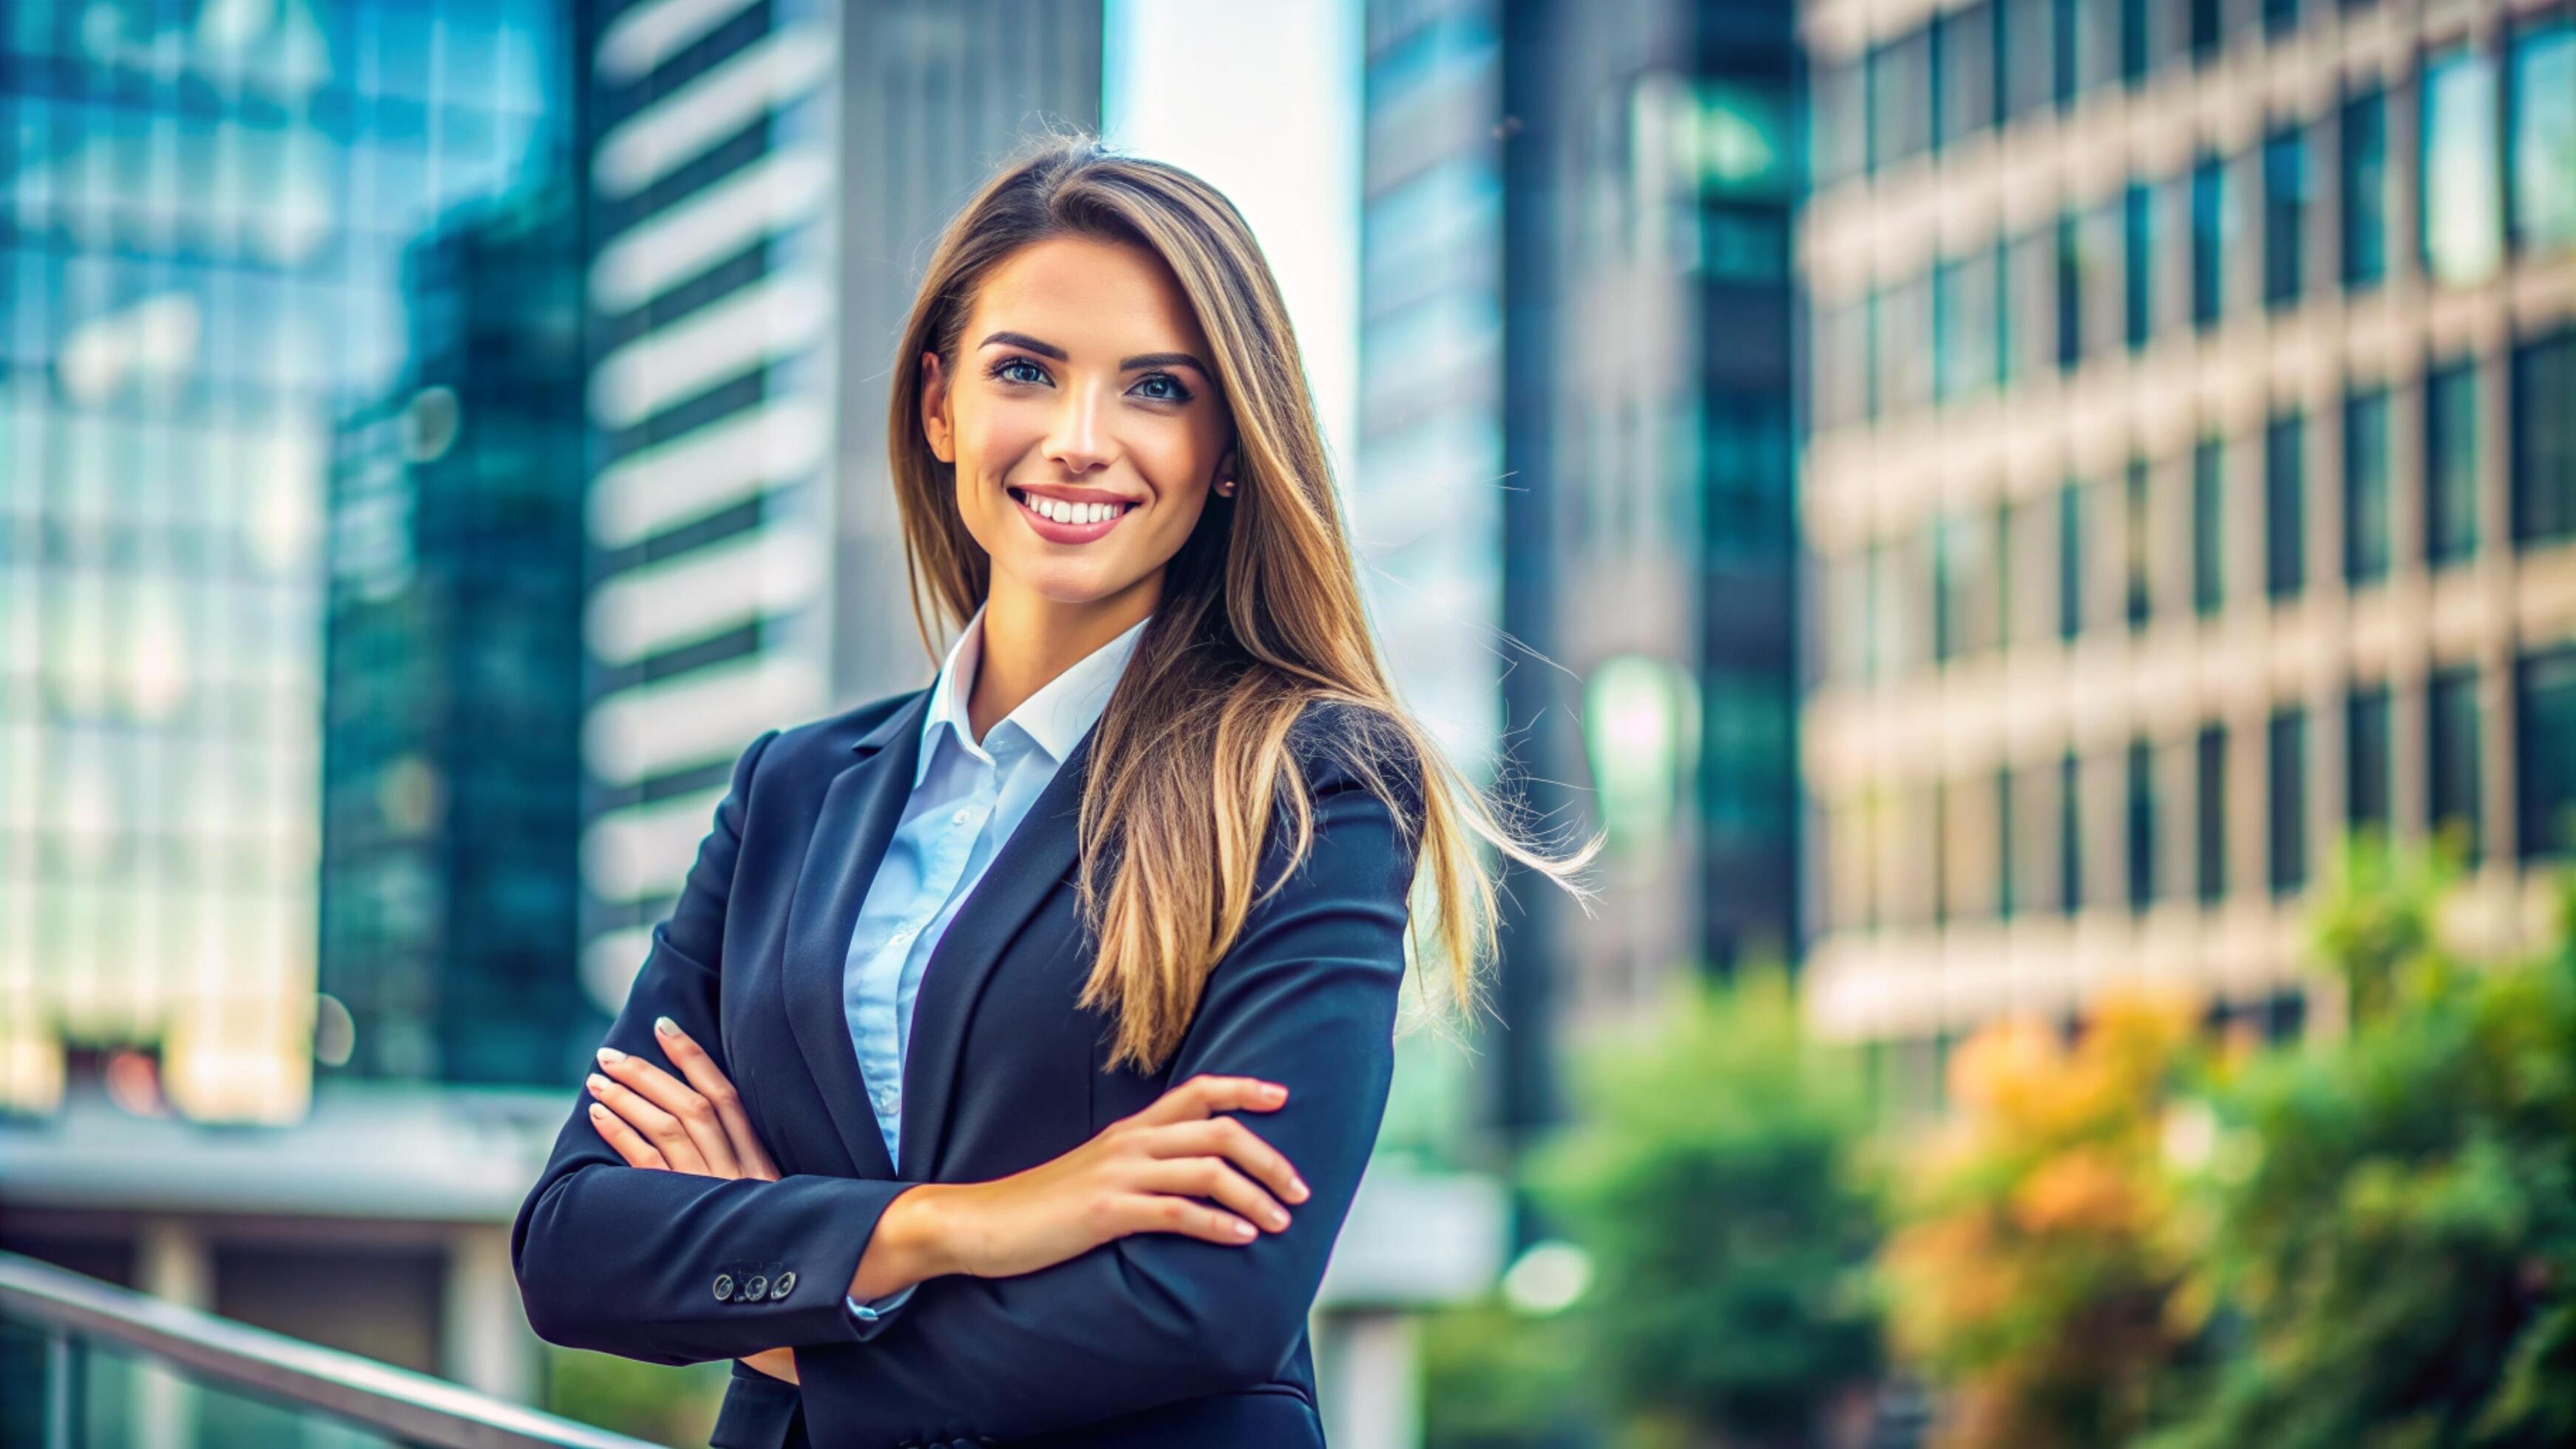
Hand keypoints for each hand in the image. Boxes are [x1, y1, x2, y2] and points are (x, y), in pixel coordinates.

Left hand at [586, 1017, 796, 1384]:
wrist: (783, 1302)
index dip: (694, 1057)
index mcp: (760, 1160)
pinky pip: (648, 1168)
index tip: (666, 1027)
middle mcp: (737, 1170)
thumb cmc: (770, 1247)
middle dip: (648, 1073)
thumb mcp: (768, 1202)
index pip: (726, 1095)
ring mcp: (711, 1192)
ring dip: (628, 1099)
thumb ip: (743, 1166)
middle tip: (610, 1053)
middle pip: (690, 1105)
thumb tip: (705, 1124)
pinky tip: (600, 1117)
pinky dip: (622, 1136)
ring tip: (597, 1080)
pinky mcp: (687, 1215)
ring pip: (666, 1129)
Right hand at [908, 1074, 1312, 1282]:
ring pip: (1207, 1170)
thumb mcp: (1097, 1175)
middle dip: (1269, 1159)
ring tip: (1282, 1222)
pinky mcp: (1105, 1212)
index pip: (1198, 1091)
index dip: (1245, 1089)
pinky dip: (1217, 1224)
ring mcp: (1118, 1174)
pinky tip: (1242, 1239)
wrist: (979, 1224)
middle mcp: (1130, 1142)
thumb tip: (1188, 1182)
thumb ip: (1141, 1169)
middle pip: (1219, 1132)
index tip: (1283, 1097)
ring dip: (1255, 1195)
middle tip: (1301, 1191)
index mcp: (1130, 1129)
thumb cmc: (1041, 1208)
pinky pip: (1176, 1211)